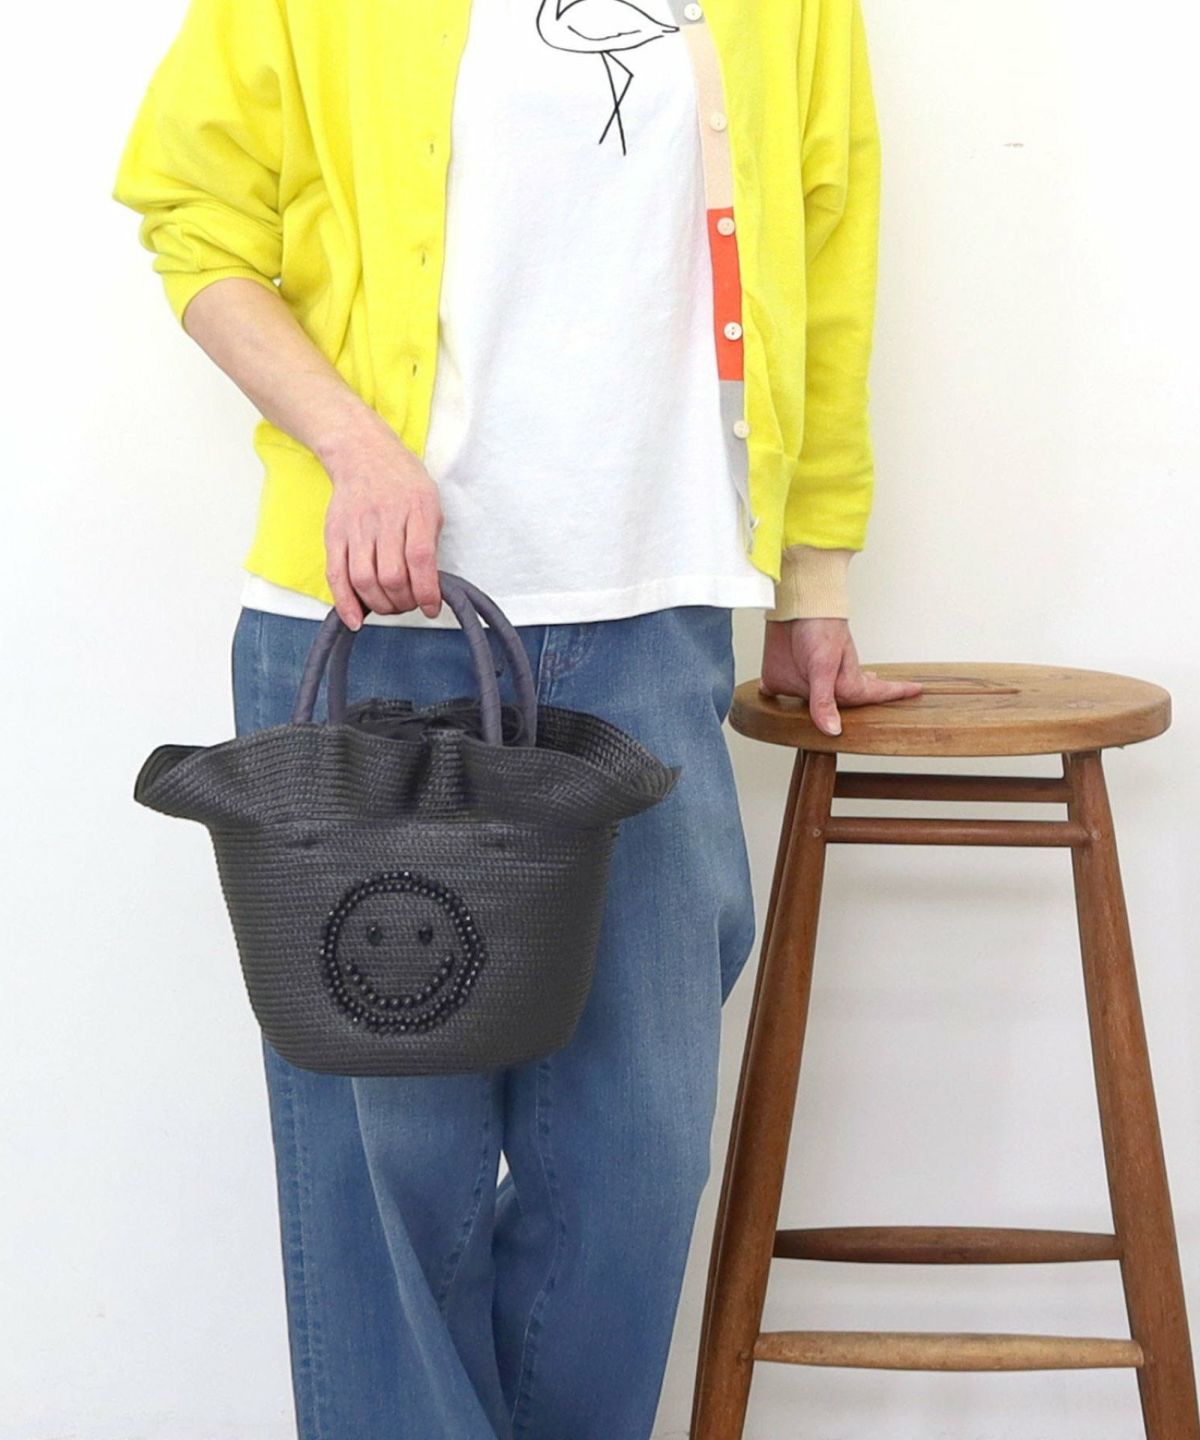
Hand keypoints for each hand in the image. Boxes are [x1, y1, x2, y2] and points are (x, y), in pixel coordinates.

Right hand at [319, 411, 443, 629]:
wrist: (363, 453)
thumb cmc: (402, 480)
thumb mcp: (430, 502)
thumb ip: (429, 541)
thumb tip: (429, 585)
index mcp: (416, 509)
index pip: (421, 560)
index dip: (427, 592)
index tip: (431, 607)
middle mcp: (385, 518)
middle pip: (392, 576)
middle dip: (404, 602)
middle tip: (410, 605)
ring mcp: (357, 527)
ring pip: (365, 580)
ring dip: (380, 605)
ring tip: (390, 606)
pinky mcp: (335, 534)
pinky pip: (337, 574)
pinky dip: (346, 603)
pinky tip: (356, 620)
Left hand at [759, 617, 923, 736]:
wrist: (792, 604)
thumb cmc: (818, 627)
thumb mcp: (824, 667)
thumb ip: (824, 700)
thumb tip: (832, 730)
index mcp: (846, 682)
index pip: (875, 694)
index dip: (895, 693)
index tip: (917, 690)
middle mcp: (828, 683)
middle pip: (842, 702)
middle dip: (854, 707)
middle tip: (867, 712)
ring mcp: (804, 680)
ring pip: (811, 701)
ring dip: (815, 707)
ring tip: (825, 713)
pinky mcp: (780, 675)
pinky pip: (777, 690)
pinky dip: (774, 696)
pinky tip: (773, 696)